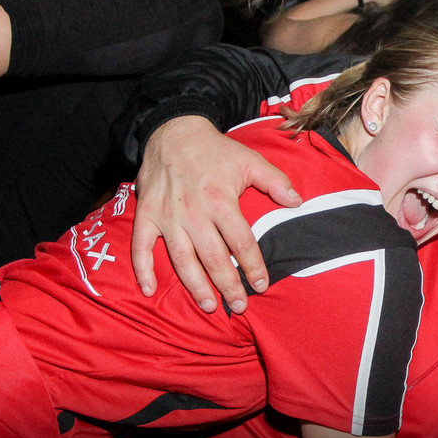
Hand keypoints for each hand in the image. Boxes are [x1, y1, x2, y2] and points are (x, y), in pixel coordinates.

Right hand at [131, 116, 301, 312]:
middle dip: (228, 285)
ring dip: (195, 285)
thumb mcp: (250, 160)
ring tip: (210, 305)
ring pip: (182, 259)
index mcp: (220, 199)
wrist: (174, 131)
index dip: (253, 266)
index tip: (262, 284)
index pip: (241, 242)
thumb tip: (297, 203)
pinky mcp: (146, 214)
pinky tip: (150, 290)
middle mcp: (193, 211)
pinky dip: (142, 269)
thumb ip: (276, 182)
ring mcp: (167, 215)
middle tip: (240, 306)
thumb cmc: (216, 150)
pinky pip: (141, 246)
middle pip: (214, 257)